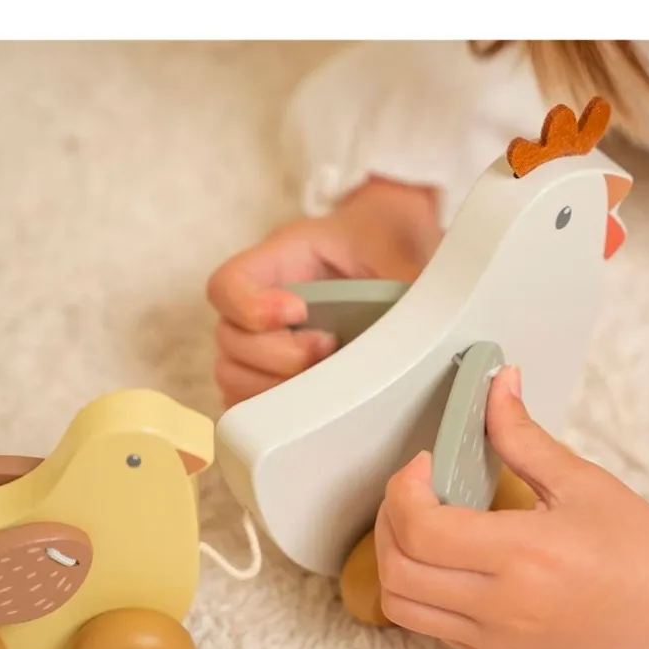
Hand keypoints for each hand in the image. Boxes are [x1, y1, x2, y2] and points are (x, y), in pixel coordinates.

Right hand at [207, 178, 439, 407]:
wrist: (395, 242)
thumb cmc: (387, 235)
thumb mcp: (396, 242)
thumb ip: (400, 273)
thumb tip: (422, 324)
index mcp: (279, 260)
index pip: (226, 287)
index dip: (250, 308)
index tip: (299, 311)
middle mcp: (261, 301)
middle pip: (229, 342)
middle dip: (278, 357)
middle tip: (328, 347)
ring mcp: (267, 339)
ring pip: (235, 377)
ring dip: (277, 388)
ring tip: (328, 374)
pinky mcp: (280, 371)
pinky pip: (252, 402)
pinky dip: (275, 412)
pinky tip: (319, 400)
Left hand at [374, 366, 648, 648]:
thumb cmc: (643, 549)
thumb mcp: (582, 482)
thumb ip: (523, 435)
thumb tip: (496, 385)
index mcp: (523, 556)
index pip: (418, 528)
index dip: (403, 489)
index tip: (426, 465)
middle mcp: (503, 609)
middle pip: (396, 571)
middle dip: (389, 521)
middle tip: (416, 493)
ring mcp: (500, 645)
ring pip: (404, 608)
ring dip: (399, 562)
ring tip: (430, 530)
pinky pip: (437, 631)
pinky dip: (429, 594)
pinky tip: (461, 566)